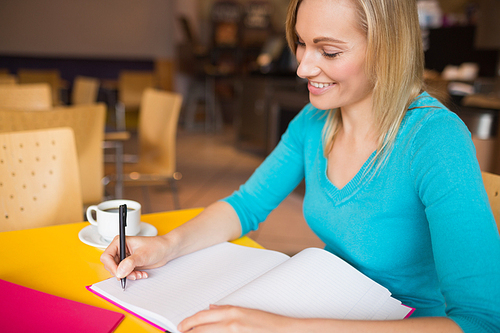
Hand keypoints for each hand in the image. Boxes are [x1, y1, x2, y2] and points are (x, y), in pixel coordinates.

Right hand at [100, 235, 169, 280]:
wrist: (166, 250)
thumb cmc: (156, 246)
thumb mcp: (142, 255)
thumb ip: (130, 263)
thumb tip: (119, 272)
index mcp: (120, 242)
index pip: (106, 256)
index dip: (111, 266)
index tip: (120, 273)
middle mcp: (120, 249)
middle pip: (110, 266)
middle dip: (122, 272)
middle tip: (132, 274)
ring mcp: (124, 257)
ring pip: (118, 272)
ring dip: (128, 275)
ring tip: (139, 274)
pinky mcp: (129, 264)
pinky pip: (125, 274)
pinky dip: (133, 276)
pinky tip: (141, 273)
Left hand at [178, 304, 294, 332]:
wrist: (286, 331)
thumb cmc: (269, 323)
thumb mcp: (246, 312)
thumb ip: (226, 311)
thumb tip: (211, 309)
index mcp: (232, 313)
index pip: (201, 317)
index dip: (188, 322)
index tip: (181, 326)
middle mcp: (230, 324)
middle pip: (200, 329)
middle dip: (189, 332)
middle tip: (182, 332)